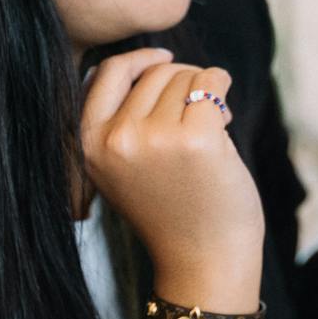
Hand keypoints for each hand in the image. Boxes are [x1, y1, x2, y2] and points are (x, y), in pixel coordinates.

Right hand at [80, 48, 264, 299]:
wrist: (203, 259)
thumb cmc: (172, 209)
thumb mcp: (123, 167)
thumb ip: (122, 120)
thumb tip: (151, 63)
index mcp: (90, 144)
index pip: (107, 72)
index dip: (139, 59)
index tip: (165, 59)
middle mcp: (117, 139)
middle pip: (156, 73)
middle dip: (183, 85)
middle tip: (198, 121)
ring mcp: (155, 138)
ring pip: (185, 76)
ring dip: (205, 95)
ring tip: (210, 134)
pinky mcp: (196, 138)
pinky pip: (213, 81)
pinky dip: (223, 88)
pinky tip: (227, 118)